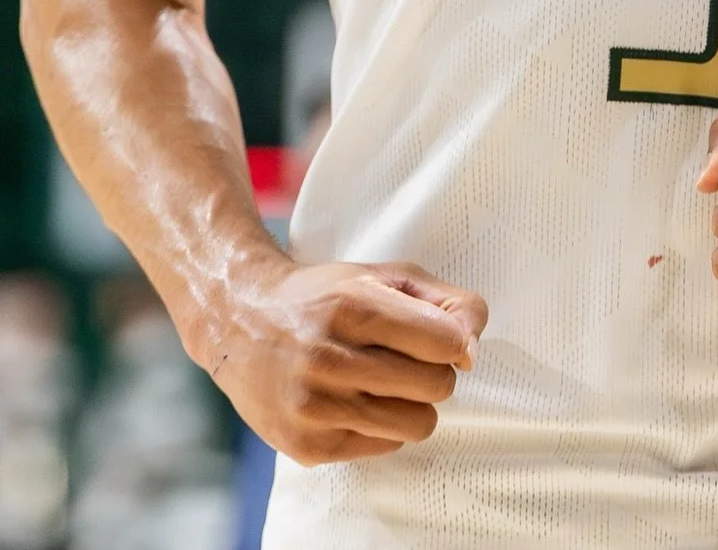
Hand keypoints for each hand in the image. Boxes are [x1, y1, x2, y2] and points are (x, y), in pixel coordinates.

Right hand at [197, 256, 487, 464]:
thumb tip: (472, 349)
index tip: (438, 336)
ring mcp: (314, 407)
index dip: (453, 340)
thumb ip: (443, 301)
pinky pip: (384, 446)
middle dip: (432, 371)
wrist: (239, 321)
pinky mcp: (306, 446)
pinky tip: (353, 400)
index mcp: (352, 306)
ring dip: (412, 403)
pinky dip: (381, 425)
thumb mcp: (383, 276)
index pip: (446, 342)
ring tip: (383, 382)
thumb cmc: (323, 296)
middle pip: (436, 386)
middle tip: (404, 358)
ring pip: (417, 424)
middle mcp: (329, 358)